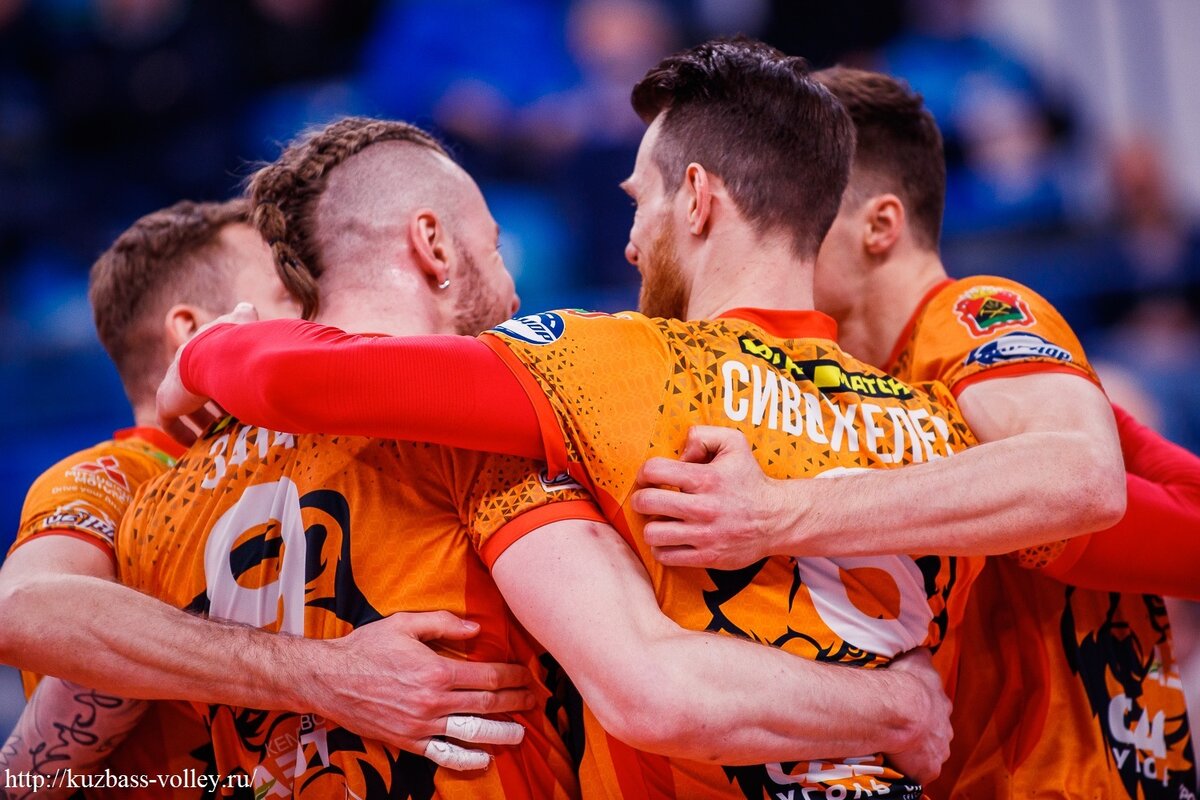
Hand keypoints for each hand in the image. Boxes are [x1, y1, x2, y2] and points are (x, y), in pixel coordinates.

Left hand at [157, 303, 258, 443]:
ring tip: (217, 434)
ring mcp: (173, 383)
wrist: (217, 355)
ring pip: (183, 405)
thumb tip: (245, 307)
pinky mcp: (166, 402)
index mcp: (200, 346)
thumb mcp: (244, 323)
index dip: (219, 377)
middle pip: (194, 386)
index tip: (232, 391)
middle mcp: (184, 363)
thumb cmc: (238, 340)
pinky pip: (170, 422)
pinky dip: (182, 433)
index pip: (205, 361)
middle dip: (210, 402)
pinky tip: (196, 443)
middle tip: (229, 418)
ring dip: (199, 419)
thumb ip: (244, 316)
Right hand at [310, 611, 534, 770]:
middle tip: (533, 700)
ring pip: (471, 732)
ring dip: (500, 732)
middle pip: (486, 705)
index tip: (527, 674)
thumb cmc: (367, 647)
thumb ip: (443, 623)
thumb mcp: (404, 623)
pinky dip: (466, 759)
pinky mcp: (407, 741)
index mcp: (436, 671)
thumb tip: (477, 629)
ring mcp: (421, 725)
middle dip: (514, 702)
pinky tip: (483, 758)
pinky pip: (442, 754)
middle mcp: (433, 702)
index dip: (512, 676)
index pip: (487, 677)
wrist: (329, 678)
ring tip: (520, 732)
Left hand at [632, 425, 783, 569]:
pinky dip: (662, 547)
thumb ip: (703, 435)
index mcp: (706, 478)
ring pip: (652, 533)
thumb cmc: (750, 480)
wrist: (776, 519)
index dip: (645, 472)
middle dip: (641, 498)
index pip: (654, 470)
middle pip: (646, 502)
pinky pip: (665, 556)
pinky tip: (671, 538)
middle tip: (648, 499)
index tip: (650, 478)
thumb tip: (680, 452)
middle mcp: (703, 508)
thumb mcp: (734, 443)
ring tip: (661, 520)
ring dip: (651, 525)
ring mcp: (704, 535)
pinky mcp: (707, 557)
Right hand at [883, 648, 952, 784]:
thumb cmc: (907, 683)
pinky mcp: (928, 770)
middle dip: (923, 733)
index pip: (936, 709)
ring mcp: (938, 752)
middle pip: (936, 733)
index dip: (924, 710)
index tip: (910, 710)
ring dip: (917, 752)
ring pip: (929, 753)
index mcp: (941, 705)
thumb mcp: (916, 659)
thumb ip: (922, 655)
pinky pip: (920, 773)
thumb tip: (924, 648)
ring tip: (895, 748)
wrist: (901, 710)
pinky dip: (910, 770)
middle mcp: (945, 730)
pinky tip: (895, 765)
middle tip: (901, 730)